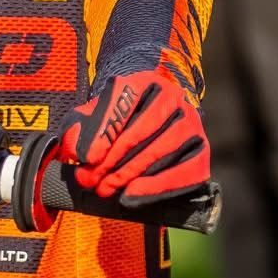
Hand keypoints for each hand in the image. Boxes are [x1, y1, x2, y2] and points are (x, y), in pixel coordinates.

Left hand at [59, 68, 209, 203]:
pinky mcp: (201, 149)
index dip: (104, 130)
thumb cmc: (115, 122)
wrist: (151, 126)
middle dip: (113, 159)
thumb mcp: (91, 118)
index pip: (124, 99)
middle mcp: (173, 98)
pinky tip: (132, 196)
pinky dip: (157, 186)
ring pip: (163, 149)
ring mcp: (191, 123)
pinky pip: (184, 170)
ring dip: (130, 173)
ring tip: (106, 189)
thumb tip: (76, 153)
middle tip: (91, 181)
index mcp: (144, 82)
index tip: (87, 158)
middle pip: (143, 129)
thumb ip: (78, 130)